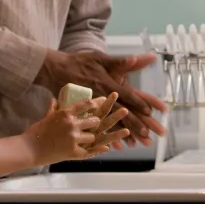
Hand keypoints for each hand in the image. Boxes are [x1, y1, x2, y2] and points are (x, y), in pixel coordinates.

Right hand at [23, 97, 105, 165]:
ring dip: (91, 138)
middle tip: (95, 124)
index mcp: (65, 113)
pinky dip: (95, 151)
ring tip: (88, 139)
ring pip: (92, 136)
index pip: (85, 104)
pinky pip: (89, 152)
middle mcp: (72, 124)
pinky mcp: (73, 152)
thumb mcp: (45, 117)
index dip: (96, 103)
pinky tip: (103, 149)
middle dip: (95, 123)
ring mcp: (73, 138)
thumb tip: (54, 99)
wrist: (29, 149)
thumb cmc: (35, 132)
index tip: (101, 103)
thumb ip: (52, 108)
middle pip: (94, 121)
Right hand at [37, 50, 167, 147]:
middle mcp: (98, 97)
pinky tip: (113, 145)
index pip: (125, 95)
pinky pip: (94, 127)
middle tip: (146, 134)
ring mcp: (89, 107)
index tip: (149, 111)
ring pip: (108, 124)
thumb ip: (119, 62)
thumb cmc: (79, 62)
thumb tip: (135, 58)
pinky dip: (104, 136)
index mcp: (104, 83)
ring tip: (134, 143)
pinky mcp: (81, 114)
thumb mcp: (99, 58)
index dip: (137, 103)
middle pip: (119, 113)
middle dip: (134, 124)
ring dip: (121, 134)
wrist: (55, 69)